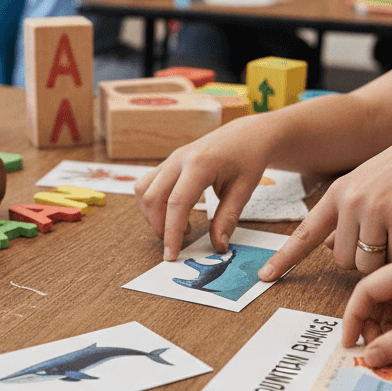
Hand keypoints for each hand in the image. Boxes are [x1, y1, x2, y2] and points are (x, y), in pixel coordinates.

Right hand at [135, 120, 270, 259]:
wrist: (247, 134)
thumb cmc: (248, 159)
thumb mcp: (243, 190)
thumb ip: (227, 219)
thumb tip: (217, 246)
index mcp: (200, 164)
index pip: (177, 203)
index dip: (172, 232)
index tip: (172, 255)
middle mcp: (179, 159)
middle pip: (152, 197)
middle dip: (158, 226)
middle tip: (178, 243)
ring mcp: (171, 159)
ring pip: (143, 189)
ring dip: (152, 214)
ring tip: (177, 226)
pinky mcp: (168, 162)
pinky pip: (147, 183)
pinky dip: (153, 202)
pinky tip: (174, 211)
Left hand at [257, 120, 391, 281]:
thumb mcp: (365, 185)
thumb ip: (344, 215)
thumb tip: (327, 247)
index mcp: (337, 193)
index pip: (304, 233)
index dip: (284, 258)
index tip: (265, 276)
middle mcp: (350, 202)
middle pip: (343, 261)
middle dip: (362, 259)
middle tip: (383, 236)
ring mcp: (375, 210)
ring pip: (368, 265)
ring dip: (384, 260)